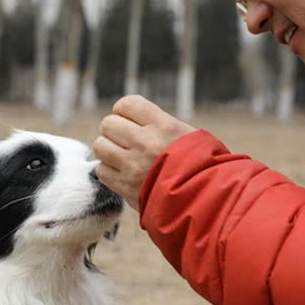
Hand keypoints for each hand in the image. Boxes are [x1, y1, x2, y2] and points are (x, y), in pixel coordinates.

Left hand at [93, 95, 195, 210]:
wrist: (204, 199)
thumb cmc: (200, 165)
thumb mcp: (187, 134)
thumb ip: (158, 124)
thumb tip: (129, 120)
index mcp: (162, 126)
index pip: (127, 104)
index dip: (124, 110)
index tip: (129, 120)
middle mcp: (144, 142)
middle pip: (108, 124)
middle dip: (114, 131)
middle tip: (124, 139)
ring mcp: (132, 165)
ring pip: (100, 146)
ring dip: (108, 150)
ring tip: (121, 156)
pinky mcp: (124, 186)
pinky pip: (102, 170)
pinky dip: (108, 170)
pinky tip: (122, 172)